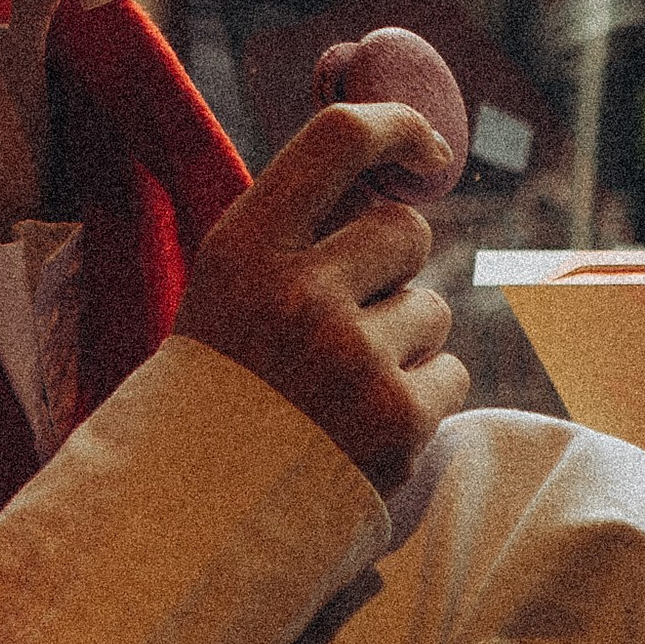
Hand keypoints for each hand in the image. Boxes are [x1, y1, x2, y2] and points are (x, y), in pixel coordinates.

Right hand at [173, 101, 468, 489]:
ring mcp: (352, 359)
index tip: (427, 149)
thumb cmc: (218, 389)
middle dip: (392, 267)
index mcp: (243, 248)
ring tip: (339, 387)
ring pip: (432, 306)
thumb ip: (297, 227)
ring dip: (403, 339)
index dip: (397, 126)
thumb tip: (386, 159)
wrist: (193, 517)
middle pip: (405, 229)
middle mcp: (298, 294)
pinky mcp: (398, 422)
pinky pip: (451, 373)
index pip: (337, 140)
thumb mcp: (228, 288)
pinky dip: (421, 398)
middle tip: (344, 316)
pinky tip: (363, 426)